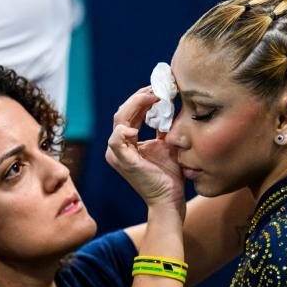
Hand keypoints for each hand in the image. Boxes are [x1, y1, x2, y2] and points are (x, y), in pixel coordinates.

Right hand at [106, 87, 184, 213]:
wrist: (169, 199)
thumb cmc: (169, 175)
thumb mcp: (167, 144)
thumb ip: (163, 127)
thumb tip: (169, 106)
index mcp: (126, 142)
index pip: (129, 112)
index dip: (143, 98)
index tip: (161, 88)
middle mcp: (117, 146)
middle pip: (123, 111)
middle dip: (141, 96)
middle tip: (160, 87)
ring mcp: (117, 154)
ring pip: (119, 119)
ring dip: (136, 104)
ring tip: (155, 97)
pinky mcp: (122, 161)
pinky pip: (117, 139)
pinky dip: (127, 128)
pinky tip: (143, 124)